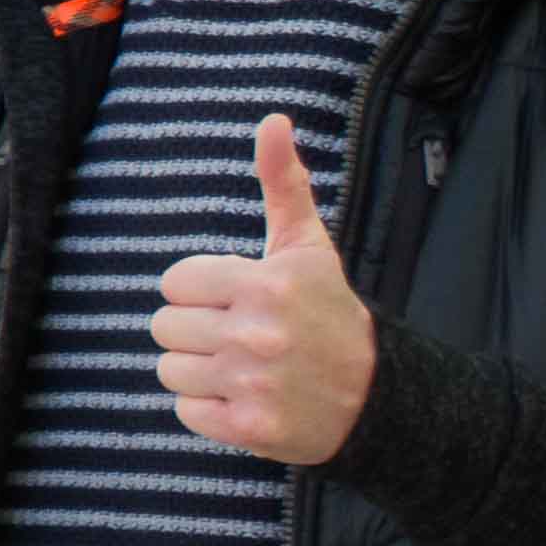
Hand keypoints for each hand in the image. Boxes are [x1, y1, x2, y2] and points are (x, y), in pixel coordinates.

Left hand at [153, 113, 371, 464]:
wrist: (379, 396)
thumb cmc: (330, 314)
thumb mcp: (309, 248)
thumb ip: (283, 183)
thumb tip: (273, 119)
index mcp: (266, 283)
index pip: (174, 283)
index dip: (204, 292)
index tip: (243, 302)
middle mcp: (258, 333)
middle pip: (165, 326)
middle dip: (199, 332)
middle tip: (245, 339)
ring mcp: (253, 382)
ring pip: (170, 369)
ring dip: (201, 372)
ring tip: (245, 370)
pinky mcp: (249, 426)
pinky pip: (186, 411)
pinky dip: (211, 410)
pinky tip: (248, 399)